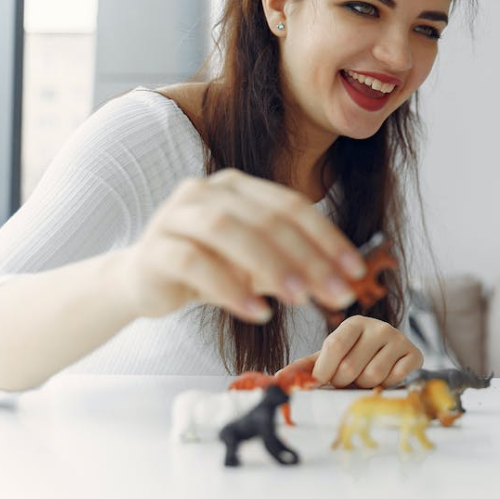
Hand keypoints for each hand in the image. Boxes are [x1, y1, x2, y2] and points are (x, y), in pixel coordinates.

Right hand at [117, 168, 366, 323]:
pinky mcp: (154, 247)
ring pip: (229, 231)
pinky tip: (255, 311)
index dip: (328, 238)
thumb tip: (348, 278)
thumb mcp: (258, 265)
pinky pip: (194, 262)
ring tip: (299, 299)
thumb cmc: (210, 268)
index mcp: (239, 187)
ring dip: (271, 266)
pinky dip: (229, 288)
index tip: (356, 271)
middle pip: (267, 219)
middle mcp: (207, 191)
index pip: (292, 206)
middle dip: (309, 257)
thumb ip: (295, 263)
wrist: (143, 282)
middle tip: (337, 293)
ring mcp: (176, 214)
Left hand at [287, 315, 422, 387]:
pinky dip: (386, 386)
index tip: (320, 382)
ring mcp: (399, 338)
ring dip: (365, 386)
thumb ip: (303, 368)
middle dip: (345, 382)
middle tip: (348, 378)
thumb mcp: (328, 358)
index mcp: (353, 324)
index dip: (324, 370)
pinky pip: (394, 379)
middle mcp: (378, 326)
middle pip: (351, 368)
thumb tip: (276, 380)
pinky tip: (386, 377)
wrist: (391, 357)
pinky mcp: (415, 354)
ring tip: (366, 377)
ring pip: (372, 377)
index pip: (334, 346)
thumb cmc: (354, 358)